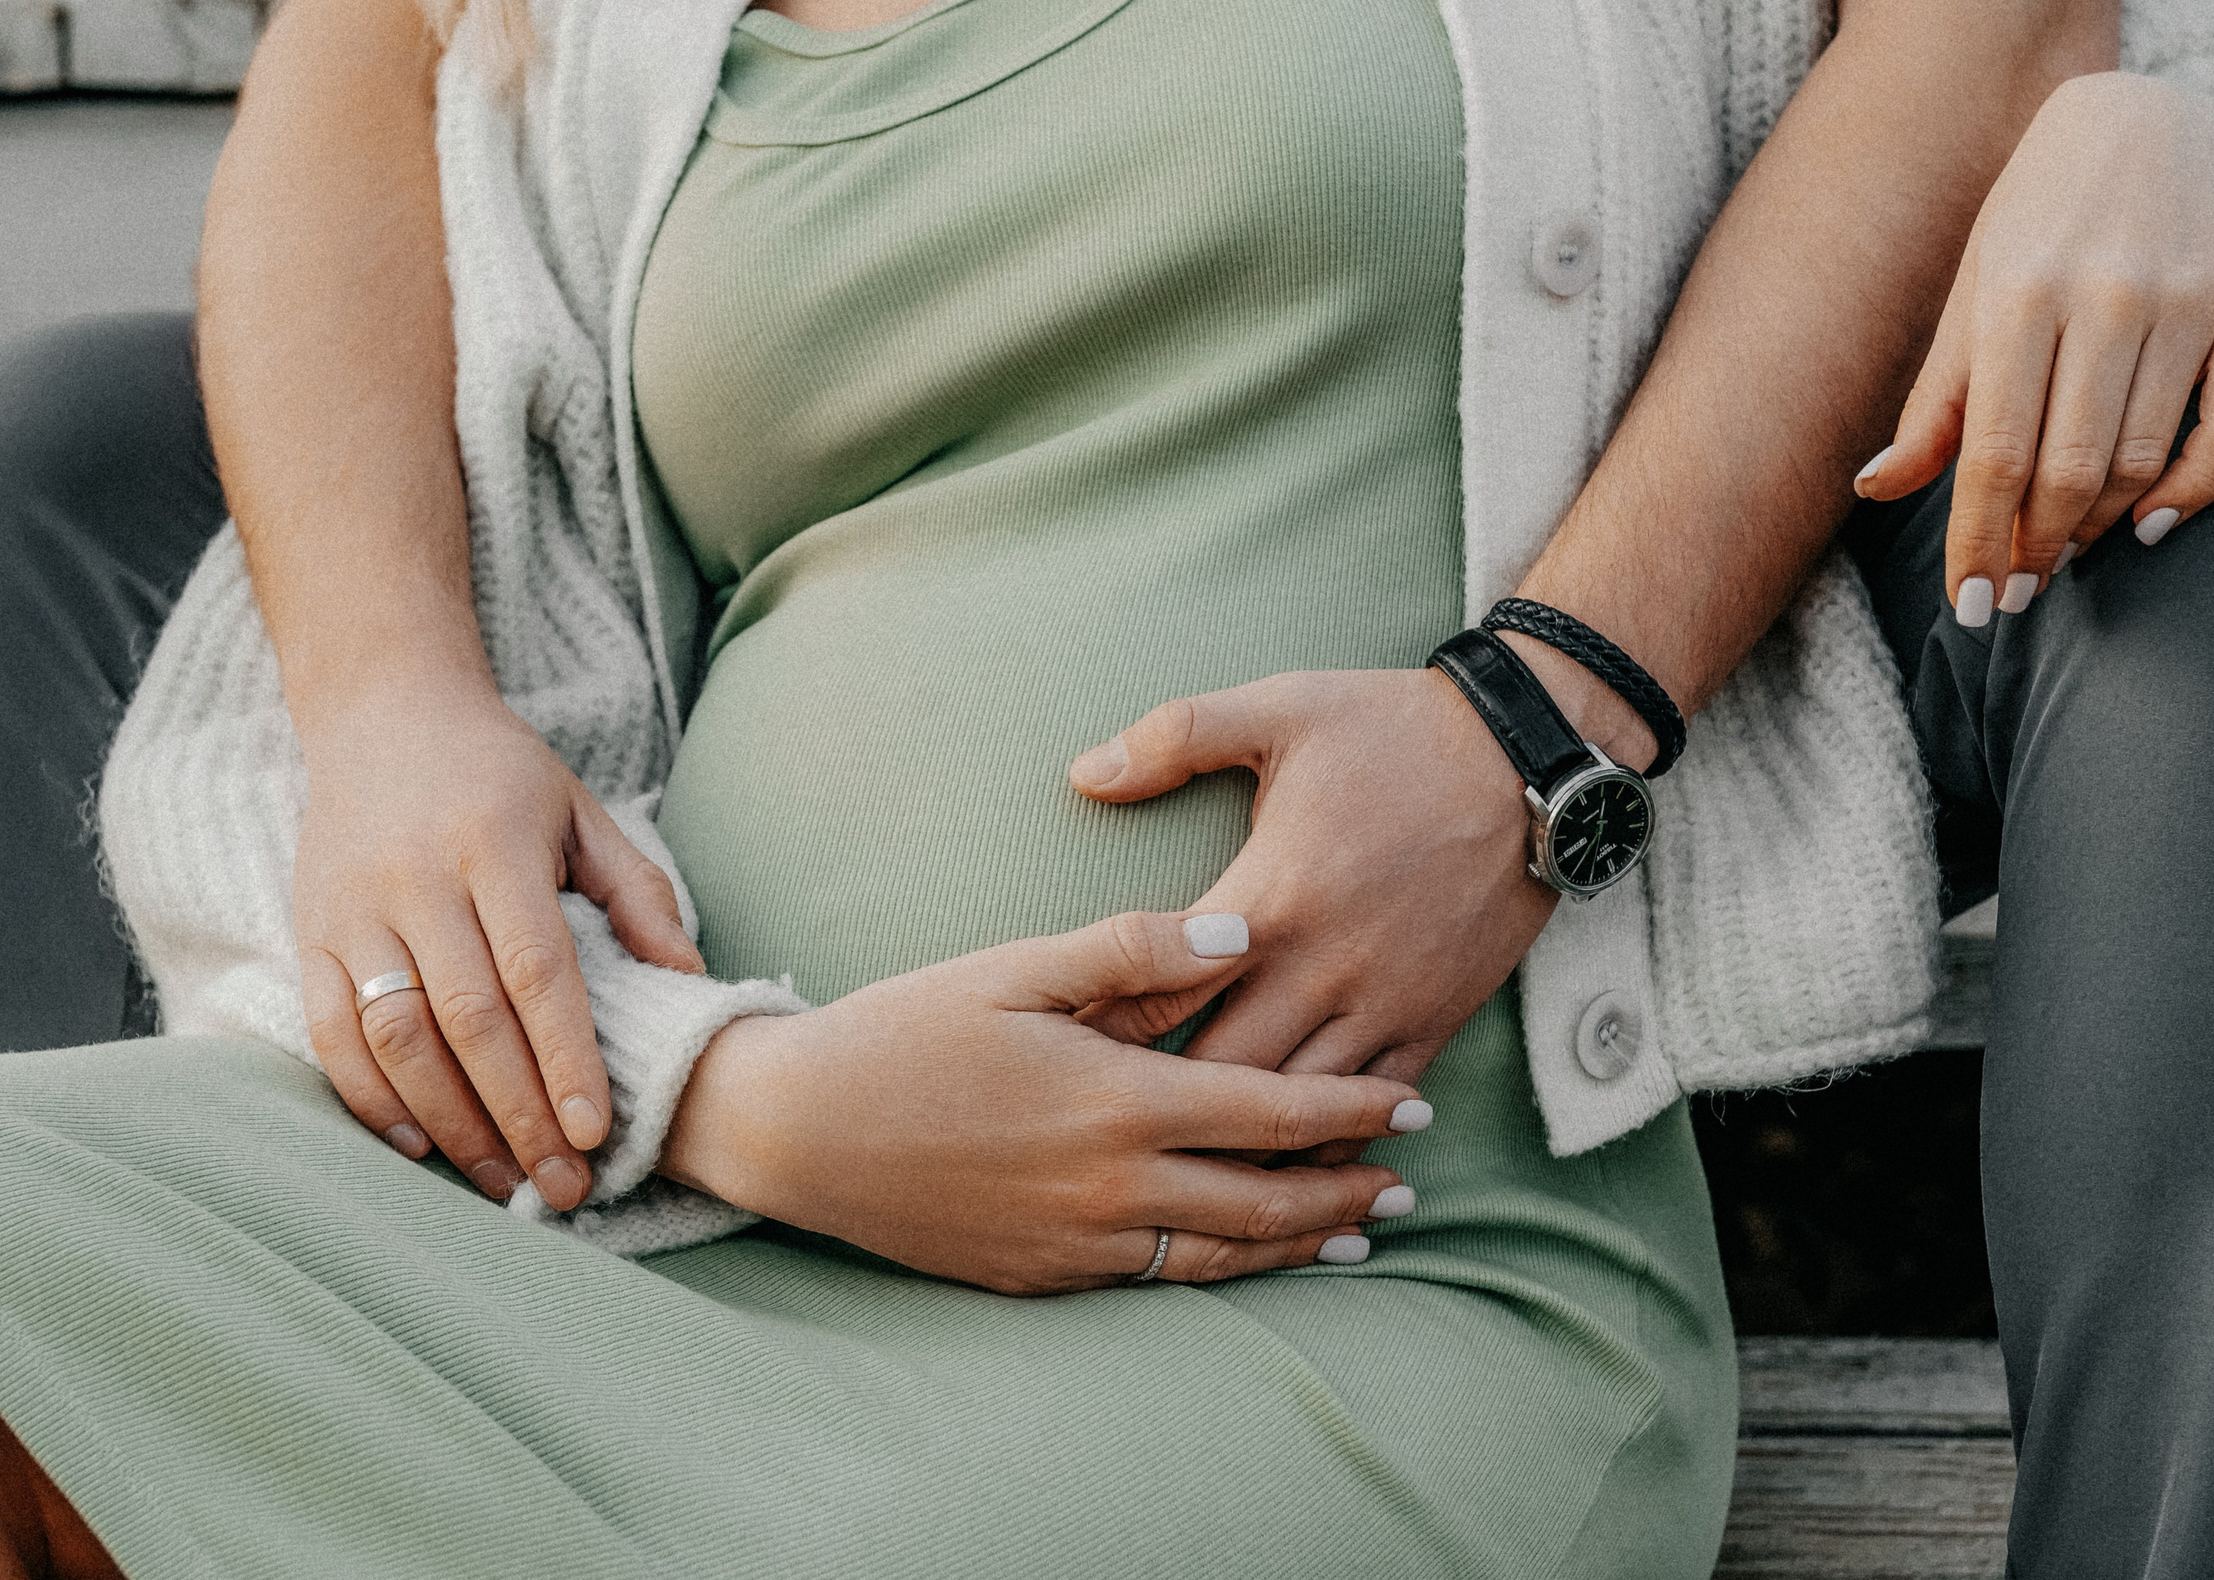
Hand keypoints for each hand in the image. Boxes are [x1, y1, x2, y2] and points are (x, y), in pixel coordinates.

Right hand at [292, 681, 702, 1208]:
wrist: (383, 712)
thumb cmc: (503, 775)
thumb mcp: (582, 812)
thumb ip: (638, 893)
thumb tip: (689, 980)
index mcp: (494, 845)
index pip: (535, 970)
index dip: (565, 1058)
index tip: (595, 1132)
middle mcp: (416, 879)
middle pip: (468, 1018)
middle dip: (518, 1113)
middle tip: (561, 1186)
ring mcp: (352, 908)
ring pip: (395, 1035)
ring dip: (449, 1120)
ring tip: (501, 1181)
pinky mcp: (308, 931)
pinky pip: (330, 1031)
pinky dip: (371, 1097)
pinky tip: (420, 1144)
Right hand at [658, 910, 1427, 1294]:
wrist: (798, 1130)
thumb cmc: (905, 1032)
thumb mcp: (1014, 967)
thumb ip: (1134, 950)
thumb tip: (1243, 932)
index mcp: (1119, 1100)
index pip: (1272, 1109)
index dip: (1355, 1108)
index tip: (1415, 1099)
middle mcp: (1113, 1186)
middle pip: (1268, 1197)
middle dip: (1350, 1184)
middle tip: (1413, 1174)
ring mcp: (1079, 1243)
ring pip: (1223, 1253)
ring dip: (1302, 1240)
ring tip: (1361, 1228)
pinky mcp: (1043, 1276)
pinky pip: (1159, 1280)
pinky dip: (1225, 1269)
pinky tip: (1248, 1256)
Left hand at [1067, 667, 1581, 1151]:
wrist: (1529, 758)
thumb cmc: (1394, 728)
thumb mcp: (1279, 707)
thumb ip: (1173, 737)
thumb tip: (1083, 773)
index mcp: (1269, 898)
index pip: (1162, 993)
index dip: (1103, 1034)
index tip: (1055, 1061)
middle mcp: (1323, 966)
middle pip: (1219, 1074)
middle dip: (1159, 1105)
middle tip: (1100, 1131)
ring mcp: (1383, 1001)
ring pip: (1298, 1109)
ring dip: (1241, 1140)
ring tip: (1179, 1168)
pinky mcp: (1434, 1018)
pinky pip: (1374, 1108)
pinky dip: (1329, 1140)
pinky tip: (1288, 1167)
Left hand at [1858, 71, 2213, 616]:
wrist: (2145, 118)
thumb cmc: (2035, 224)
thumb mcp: (1971, 298)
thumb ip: (1936, 402)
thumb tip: (1876, 491)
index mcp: (2019, 296)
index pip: (1993, 454)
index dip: (1980, 541)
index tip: (1973, 606)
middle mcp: (2107, 297)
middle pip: (2069, 469)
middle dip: (2036, 547)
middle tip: (2017, 589)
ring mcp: (2187, 302)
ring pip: (2143, 459)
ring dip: (2098, 527)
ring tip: (2064, 551)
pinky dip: (2192, 492)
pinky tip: (2150, 525)